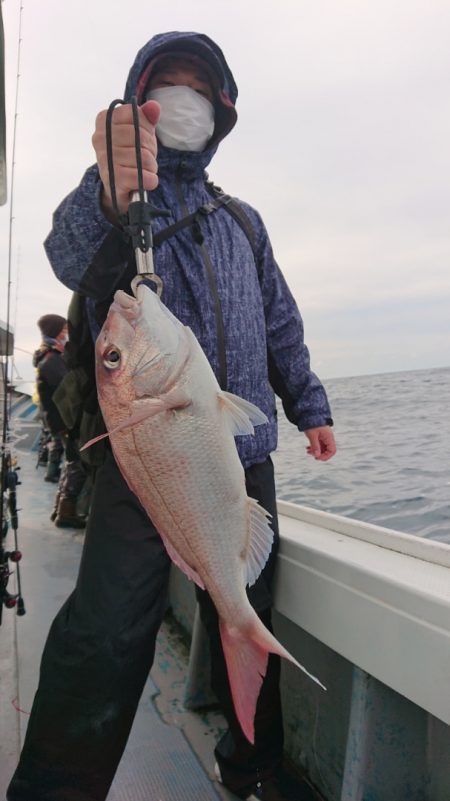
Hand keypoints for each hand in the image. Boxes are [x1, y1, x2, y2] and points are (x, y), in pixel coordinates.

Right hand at [92, 100, 159, 219]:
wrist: (116, 185)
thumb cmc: (128, 153)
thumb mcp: (138, 132)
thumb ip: (146, 118)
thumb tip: (154, 106)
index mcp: (104, 120)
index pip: (134, 114)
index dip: (146, 127)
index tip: (142, 137)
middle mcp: (100, 138)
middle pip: (140, 136)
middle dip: (150, 149)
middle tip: (145, 157)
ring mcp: (106, 159)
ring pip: (144, 158)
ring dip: (151, 166)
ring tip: (143, 169)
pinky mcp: (114, 179)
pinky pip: (143, 176)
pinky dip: (150, 180)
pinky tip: (144, 180)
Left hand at [304, 426, 335, 460]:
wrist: (308, 414)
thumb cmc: (311, 423)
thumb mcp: (312, 435)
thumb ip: (315, 446)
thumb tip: (317, 456)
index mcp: (329, 437)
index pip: (332, 450)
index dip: (326, 456)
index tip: (317, 457)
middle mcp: (328, 438)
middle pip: (327, 450)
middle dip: (319, 454)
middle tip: (311, 455)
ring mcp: (324, 437)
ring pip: (322, 448)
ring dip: (316, 451)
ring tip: (307, 451)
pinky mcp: (320, 436)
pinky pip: (319, 444)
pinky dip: (314, 447)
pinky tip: (307, 448)